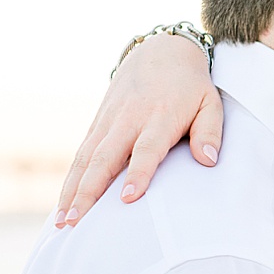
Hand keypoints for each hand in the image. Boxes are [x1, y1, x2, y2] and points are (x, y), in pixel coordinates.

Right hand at [56, 32, 220, 226]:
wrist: (161, 51)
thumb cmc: (190, 87)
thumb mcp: (210, 103)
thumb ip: (210, 132)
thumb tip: (208, 161)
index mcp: (158, 117)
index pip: (146, 149)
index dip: (138, 173)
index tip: (128, 198)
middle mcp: (128, 119)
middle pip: (104, 158)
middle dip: (88, 192)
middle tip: (76, 221)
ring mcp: (108, 121)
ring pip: (85, 158)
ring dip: (72, 190)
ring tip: (62, 221)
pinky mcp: (97, 122)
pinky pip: (81, 153)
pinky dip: (70, 178)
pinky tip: (64, 203)